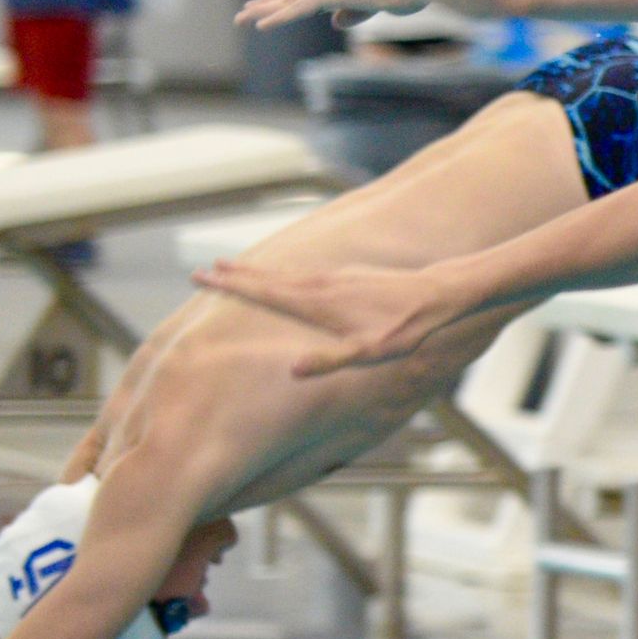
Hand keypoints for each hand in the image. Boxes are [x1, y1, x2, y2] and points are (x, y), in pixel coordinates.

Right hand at [192, 256, 459, 373]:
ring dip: (255, 271)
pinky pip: (302, 272)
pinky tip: (281, 275)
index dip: (231, 285)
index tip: (202, 276)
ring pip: (284, 272)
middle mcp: (320, 284)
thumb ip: (330, 362)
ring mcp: (333, 276)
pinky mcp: (347, 275)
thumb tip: (292, 371)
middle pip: (267, 278)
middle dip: (233, 275)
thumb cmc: (405, 329)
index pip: (263, 292)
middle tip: (201, 270)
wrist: (437, 294)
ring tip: (231, 267)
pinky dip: (282, 272)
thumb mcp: (369, 353)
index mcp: (316, 303)